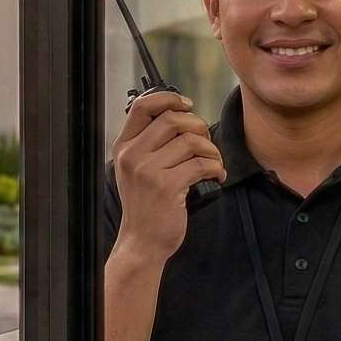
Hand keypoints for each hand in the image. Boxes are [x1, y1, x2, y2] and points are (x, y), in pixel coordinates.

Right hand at [110, 89, 224, 264]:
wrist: (142, 242)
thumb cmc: (146, 205)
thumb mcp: (137, 170)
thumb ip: (151, 143)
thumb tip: (182, 115)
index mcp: (124, 147)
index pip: (142, 106)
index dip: (169, 99)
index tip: (187, 105)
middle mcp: (132, 156)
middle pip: (173, 119)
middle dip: (198, 126)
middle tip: (206, 143)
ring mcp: (148, 171)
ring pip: (191, 141)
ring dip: (212, 150)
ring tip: (213, 163)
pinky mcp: (167, 187)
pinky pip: (201, 164)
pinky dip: (216, 168)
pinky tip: (216, 176)